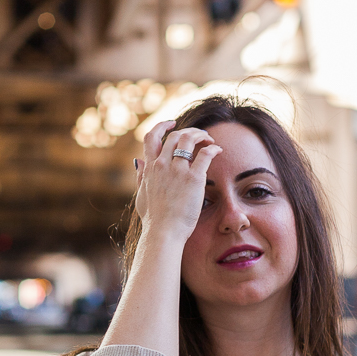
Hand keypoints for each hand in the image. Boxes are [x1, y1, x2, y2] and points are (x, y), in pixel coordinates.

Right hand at [133, 123, 221, 246]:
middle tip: (199, 135)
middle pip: (175, 135)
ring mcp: (178, 170)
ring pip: (189, 139)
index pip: (152, 137)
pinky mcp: (194, 178)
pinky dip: (213, 148)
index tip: (172, 123)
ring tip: (209, 140)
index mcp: (150, 168)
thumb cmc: (153, 219)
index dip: (162, 126)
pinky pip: (205, 154)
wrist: (163, 232)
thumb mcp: (141, 195)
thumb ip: (141, 176)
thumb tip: (138, 161)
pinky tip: (218, 150)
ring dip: (201, 135)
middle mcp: (162, 165)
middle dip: (188, 131)